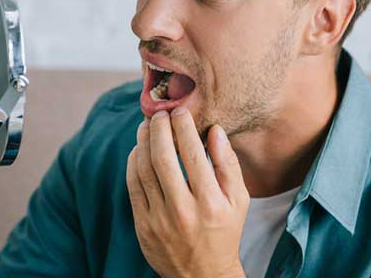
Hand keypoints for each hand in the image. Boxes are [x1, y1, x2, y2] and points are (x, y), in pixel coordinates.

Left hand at [126, 108, 249, 277]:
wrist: (201, 275)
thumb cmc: (224, 231)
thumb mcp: (238, 200)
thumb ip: (227, 164)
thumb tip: (214, 130)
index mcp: (210, 202)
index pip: (191, 153)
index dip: (183, 126)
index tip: (180, 110)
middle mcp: (183, 210)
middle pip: (162, 157)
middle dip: (159, 128)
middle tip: (160, 113)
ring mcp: (158, 219)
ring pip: (143, 168)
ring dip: (142, 141)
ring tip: (147, 125)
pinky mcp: (142, 224)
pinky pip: (132, 185)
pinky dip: (133, 161)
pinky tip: (139, 149)